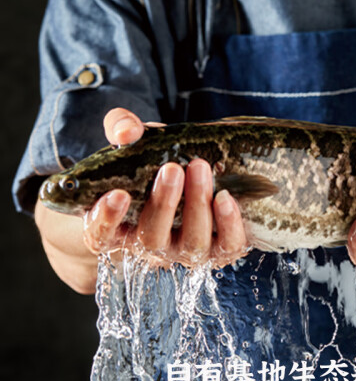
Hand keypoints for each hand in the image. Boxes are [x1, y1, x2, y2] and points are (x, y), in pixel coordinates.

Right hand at [83, 108, 248, 267]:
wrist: (191, 177)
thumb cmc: (153, 164)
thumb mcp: (135, 143)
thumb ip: (121, 129)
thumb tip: (127, 132)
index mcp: (119, 226)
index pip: (101, 236)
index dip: (107, 220)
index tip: (119, 194)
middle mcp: (151, 245)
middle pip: (152, 238)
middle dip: (163, 203)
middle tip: (172, 169)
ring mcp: (185, 251)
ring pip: (191, 244)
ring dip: (196, 206)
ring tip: (199, 168)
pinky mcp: (218, 251)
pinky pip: (226, 247)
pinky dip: (228, 225)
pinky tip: (225, 197)